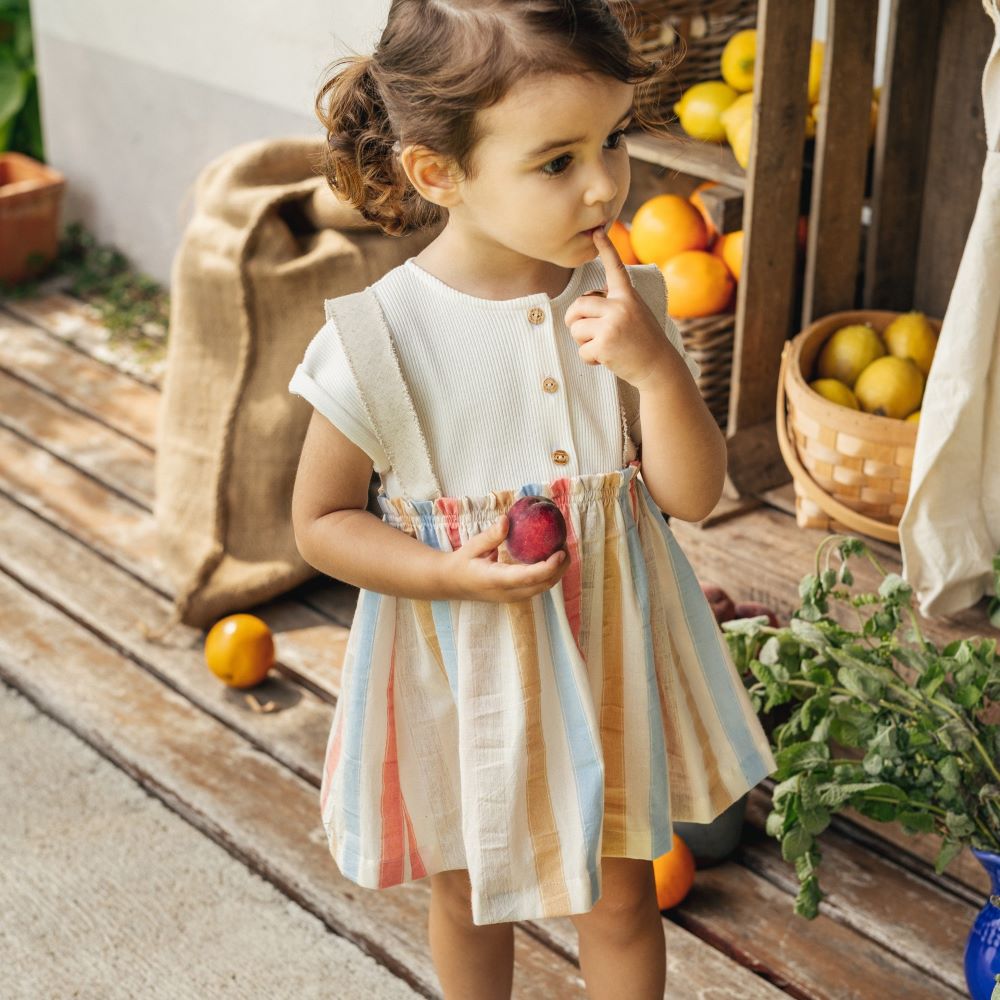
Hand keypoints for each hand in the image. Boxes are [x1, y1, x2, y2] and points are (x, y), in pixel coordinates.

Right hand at [444, 515, 569, 602]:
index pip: (528, 577)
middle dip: (560, 567)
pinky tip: (551, 555)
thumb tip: (506, 520)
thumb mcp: (472, 547)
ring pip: (544, 587)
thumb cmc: (462, 563)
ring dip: (557, 570)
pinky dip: (549, 572)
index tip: (561, 552)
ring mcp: (514, 596)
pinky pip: (538, 585)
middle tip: (565, 543)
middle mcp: (508, 592)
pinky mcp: (516, 595)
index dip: (548, 567)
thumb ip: (490, 536)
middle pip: (543, 584)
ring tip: (562, 547)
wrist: (452, 583)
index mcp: (496, 580)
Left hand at [564, 226, 676, 389]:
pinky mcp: (605, 344)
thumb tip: (585, 303)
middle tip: (583, 331)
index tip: (597, 231)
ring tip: (604, 346)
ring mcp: (613, 324)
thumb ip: (614, 304)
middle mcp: (620, 306)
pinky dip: (590, 359)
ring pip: (576, 328)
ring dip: (583, 342)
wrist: (658, 367)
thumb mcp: (635, 314)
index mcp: (628, 296)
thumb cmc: (643, 342)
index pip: (615, 268)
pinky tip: (607, 359)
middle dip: (574, 320)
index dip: (606, 248)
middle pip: (578, 305)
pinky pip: (582, 350)